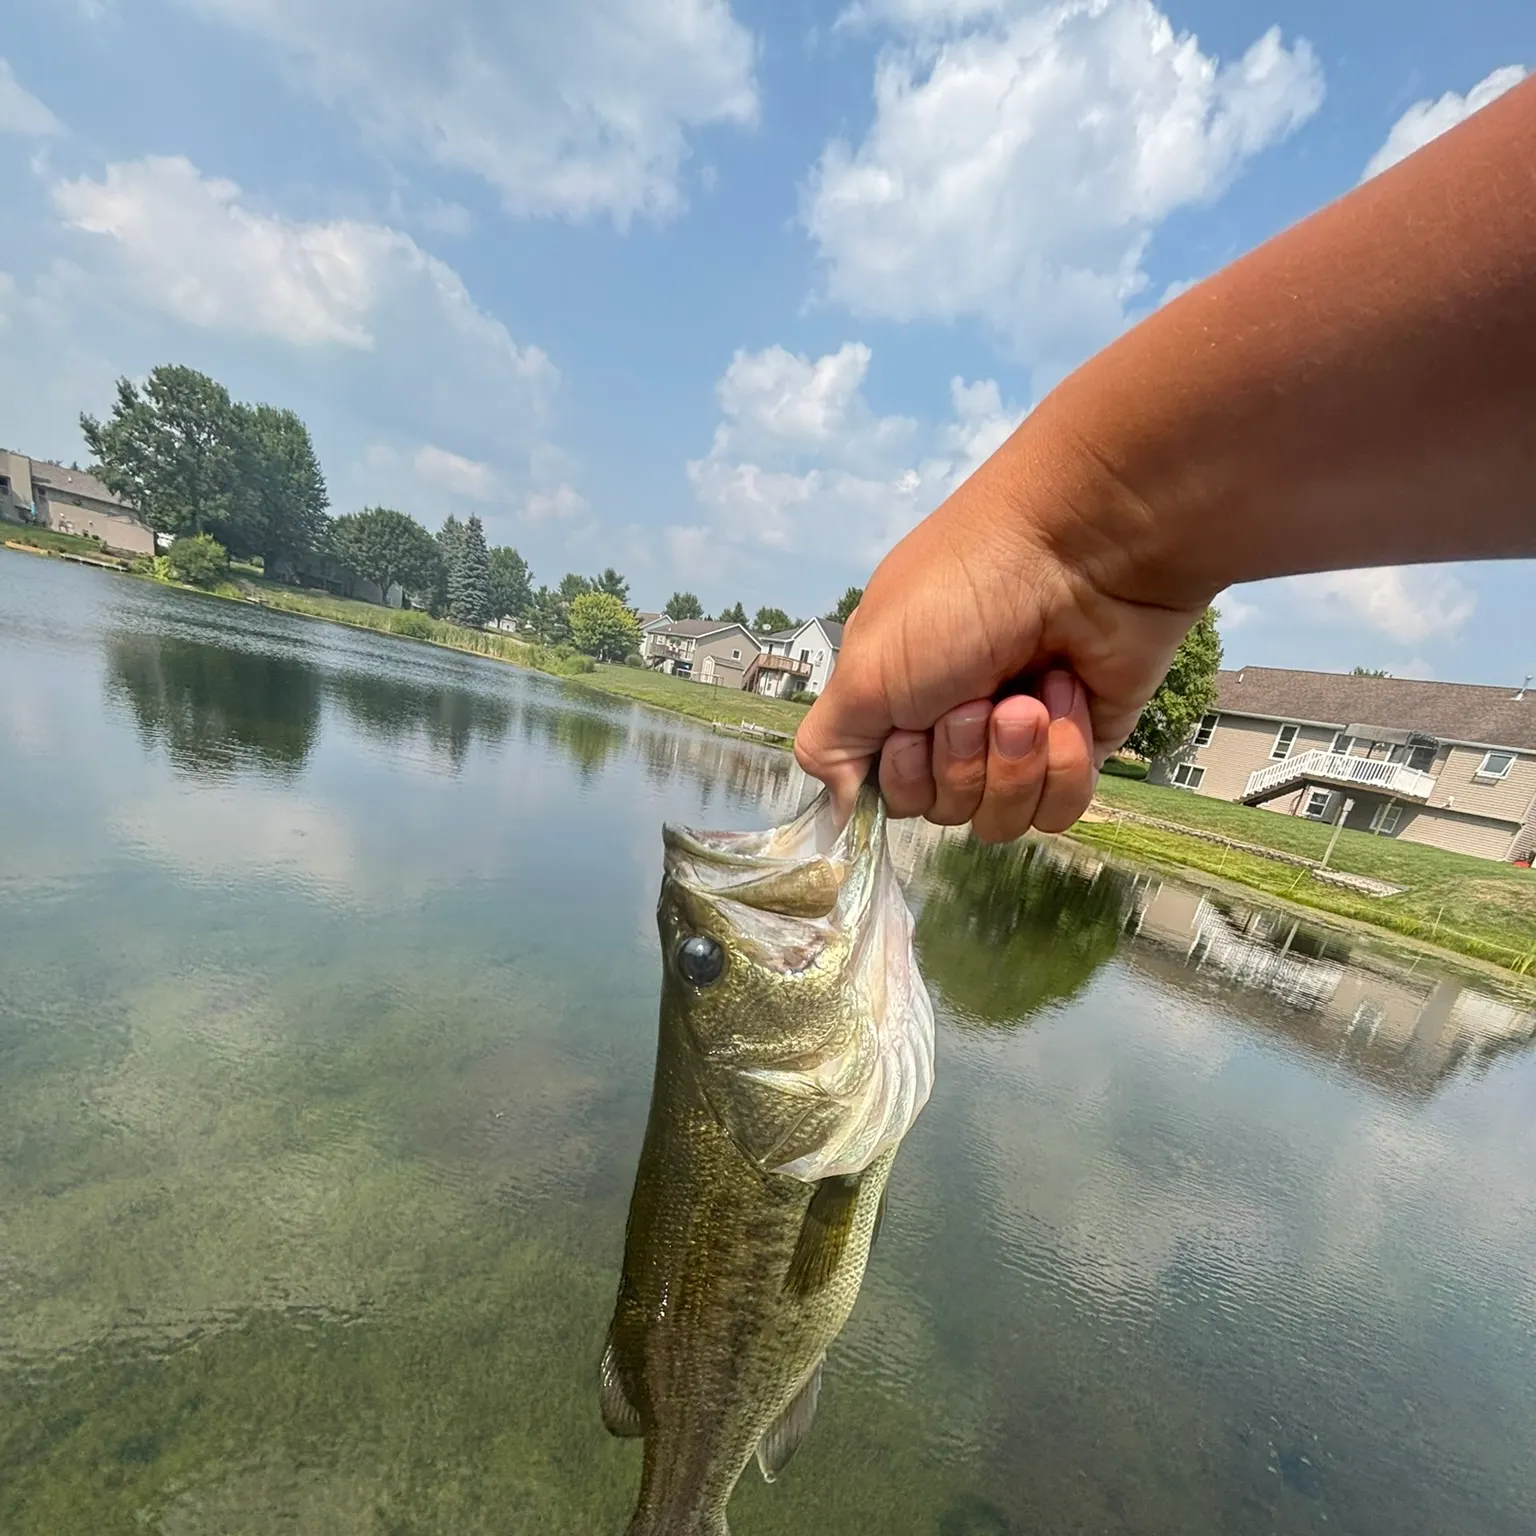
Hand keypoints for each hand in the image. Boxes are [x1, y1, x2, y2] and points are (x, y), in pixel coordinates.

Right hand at [794, 420, 1206, 842]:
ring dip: (1012, 761)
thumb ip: (830, 749)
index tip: (914, 724)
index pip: (888, 793)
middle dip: (960, 761)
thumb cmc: (961, 595)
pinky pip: (1060, 808)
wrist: (1083, 550)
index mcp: (898, 700)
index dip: (903, 776)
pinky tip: (1066, 697)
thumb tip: (840, 812)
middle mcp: (955, 723)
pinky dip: (1063, 761)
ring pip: (1001, 818)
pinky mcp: (1084, 746)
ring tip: (1028, 700)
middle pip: (943, 811)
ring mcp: (1021, 739)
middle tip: (979, 696)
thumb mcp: (863, 668)